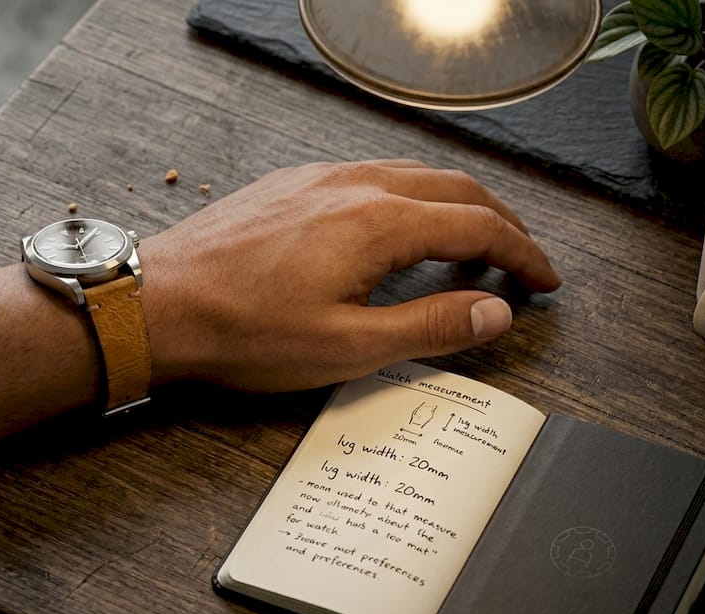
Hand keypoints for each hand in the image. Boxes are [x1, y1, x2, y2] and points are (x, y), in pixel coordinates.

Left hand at [138, 160, 561, 391]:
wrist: (158, 304)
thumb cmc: (241, 330)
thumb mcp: (347, 347)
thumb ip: (429, 326)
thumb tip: (494, 312)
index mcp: (378, 221)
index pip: (478, 225)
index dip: (523, 254)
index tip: (546, 281)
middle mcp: (354, 184)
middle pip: (454, 189)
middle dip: (499, 225)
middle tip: (521, 265)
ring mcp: (318, 179)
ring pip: (412, 176)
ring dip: (453, 208)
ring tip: (469, 250)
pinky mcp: (289, 186)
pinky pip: (369, 177)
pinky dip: (407, 200)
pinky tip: (396, 231)